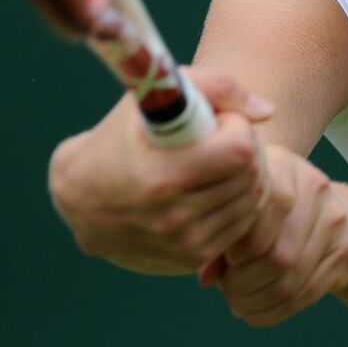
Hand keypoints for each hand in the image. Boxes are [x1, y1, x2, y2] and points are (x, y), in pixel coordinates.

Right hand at [48, 66, 275, 274]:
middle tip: (225, 139)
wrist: (80, 198)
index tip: (219, 122)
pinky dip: (237, 203)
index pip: (241, 150)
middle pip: (251, 175)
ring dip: (245, 177)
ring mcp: (184, 243)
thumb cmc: (122, 137)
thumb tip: (267, 111)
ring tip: (218, 162)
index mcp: (164, 175)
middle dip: (247, 150)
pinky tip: (215, 188)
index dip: (237, 127)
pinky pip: (241, 227)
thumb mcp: (157, 97)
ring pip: (252, 202)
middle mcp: (174, 216)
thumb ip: (217, 87)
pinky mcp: (190, 259)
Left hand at [196, 146, 347, 326]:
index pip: (259, 213)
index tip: (226, 261)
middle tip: (227, 291)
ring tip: (238, 303)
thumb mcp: (248, 210)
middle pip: (277, 251)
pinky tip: (255, 312)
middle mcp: (315, 188)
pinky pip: (306, 293)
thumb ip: (223, 237)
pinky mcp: (346, 253)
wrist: (334, 219)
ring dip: (257, 300)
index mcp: (283, 167)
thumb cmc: (274, 215)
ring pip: (291, 277)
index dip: (237, 246)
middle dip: (244, 281)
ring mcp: (335, 220)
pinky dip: (274, 311)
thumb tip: (205, 277)